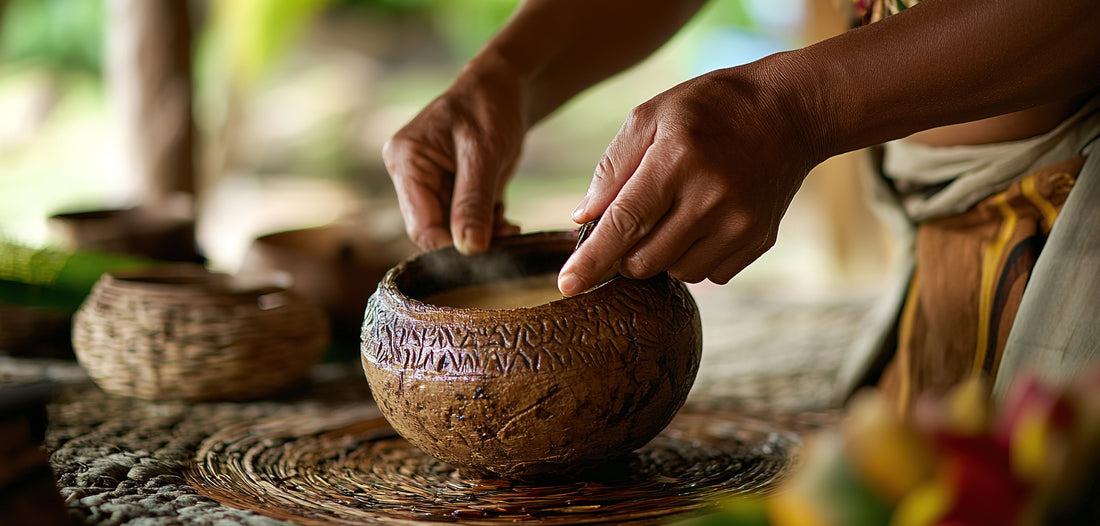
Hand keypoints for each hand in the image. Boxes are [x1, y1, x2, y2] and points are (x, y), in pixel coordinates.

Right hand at [382, 55, 523, 253]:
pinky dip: (487, 225)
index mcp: (406, 162)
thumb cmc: (489, 107)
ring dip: (483, 233)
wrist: (505, 87)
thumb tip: (468, 249)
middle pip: (436, 230)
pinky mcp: (450, 190)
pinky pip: (465, 221)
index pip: (421, 226)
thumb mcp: (484, 153)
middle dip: (471, 238)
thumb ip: (473, 201)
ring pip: (453, 230)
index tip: (488, 255)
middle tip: (507, 235)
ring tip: (509, 224)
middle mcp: (411, 176)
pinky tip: (504, 216)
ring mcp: (430, 184)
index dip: (452, 246)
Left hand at [559, 58, 824, 295]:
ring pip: (677, 273)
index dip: (592, 259)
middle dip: (625, 253)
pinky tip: (704, 222)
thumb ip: (613, 166)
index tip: (567, 286)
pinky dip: (694, 257)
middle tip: (631, 225)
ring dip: (662, 255)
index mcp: (678, 160)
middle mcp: (711, 197)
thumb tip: (583, 218)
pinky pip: (710, 274)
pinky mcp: (759, 240)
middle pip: (645, 260)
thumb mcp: (654, 115)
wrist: (790, 113)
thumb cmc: (710, 109)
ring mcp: (740, 223)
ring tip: (676, 212)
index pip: (625, 223)